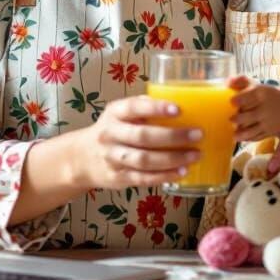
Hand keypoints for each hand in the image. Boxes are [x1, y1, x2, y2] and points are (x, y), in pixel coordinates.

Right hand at [75, 95, 202, 189]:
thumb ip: (143, 107)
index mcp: (114, 113)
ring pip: (144, 160)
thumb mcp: (120, 113)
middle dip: (173, 136)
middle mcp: (111, 134)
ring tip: (194, 156)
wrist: (82, 158)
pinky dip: (164, 176)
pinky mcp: (117, 178)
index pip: (134, 107)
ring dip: (172, 159)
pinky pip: (143, 178)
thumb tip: (180, 102)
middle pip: (142, 136)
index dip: (156, 108)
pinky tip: (181, 172)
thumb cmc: (113, 130)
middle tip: (197, 135)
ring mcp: (112, 158)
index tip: (179, 109)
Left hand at [228, 76, 279, 141]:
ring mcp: (268, 122)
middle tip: (230, 118)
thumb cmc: (268, 95)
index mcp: (262, 93)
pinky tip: (241, 136)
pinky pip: (255, 137)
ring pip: (250, 130)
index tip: (231, 102)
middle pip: (246, 116)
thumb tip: (227, 82)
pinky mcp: (269, 132)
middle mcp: (265, 108)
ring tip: (234, 133)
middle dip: (236, 119)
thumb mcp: (257, 85)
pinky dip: (247, 138)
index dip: (237, 100)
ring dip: (240, 133)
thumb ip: (241, 81)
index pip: (246, 97)